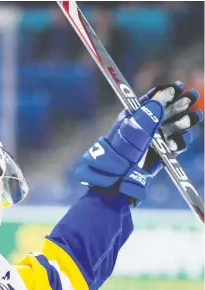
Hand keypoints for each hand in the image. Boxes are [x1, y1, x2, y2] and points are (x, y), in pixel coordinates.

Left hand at [76, 81, 202, 204]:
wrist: (117, 181)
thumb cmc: (120, 154)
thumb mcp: (132, 132)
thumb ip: (147, 116)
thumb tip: (161, 97)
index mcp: (133, 119)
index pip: (151, 101)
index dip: (165, 93)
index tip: (178, 86)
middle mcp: (144, 129)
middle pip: (166, 112)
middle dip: (180, 104)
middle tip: (193, 96)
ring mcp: (152, 142)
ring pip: (173, 128)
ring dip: (184, 122)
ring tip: (196, 117)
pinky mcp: (158, 156)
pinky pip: (174, 147)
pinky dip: (179, 144)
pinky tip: (180, 142)